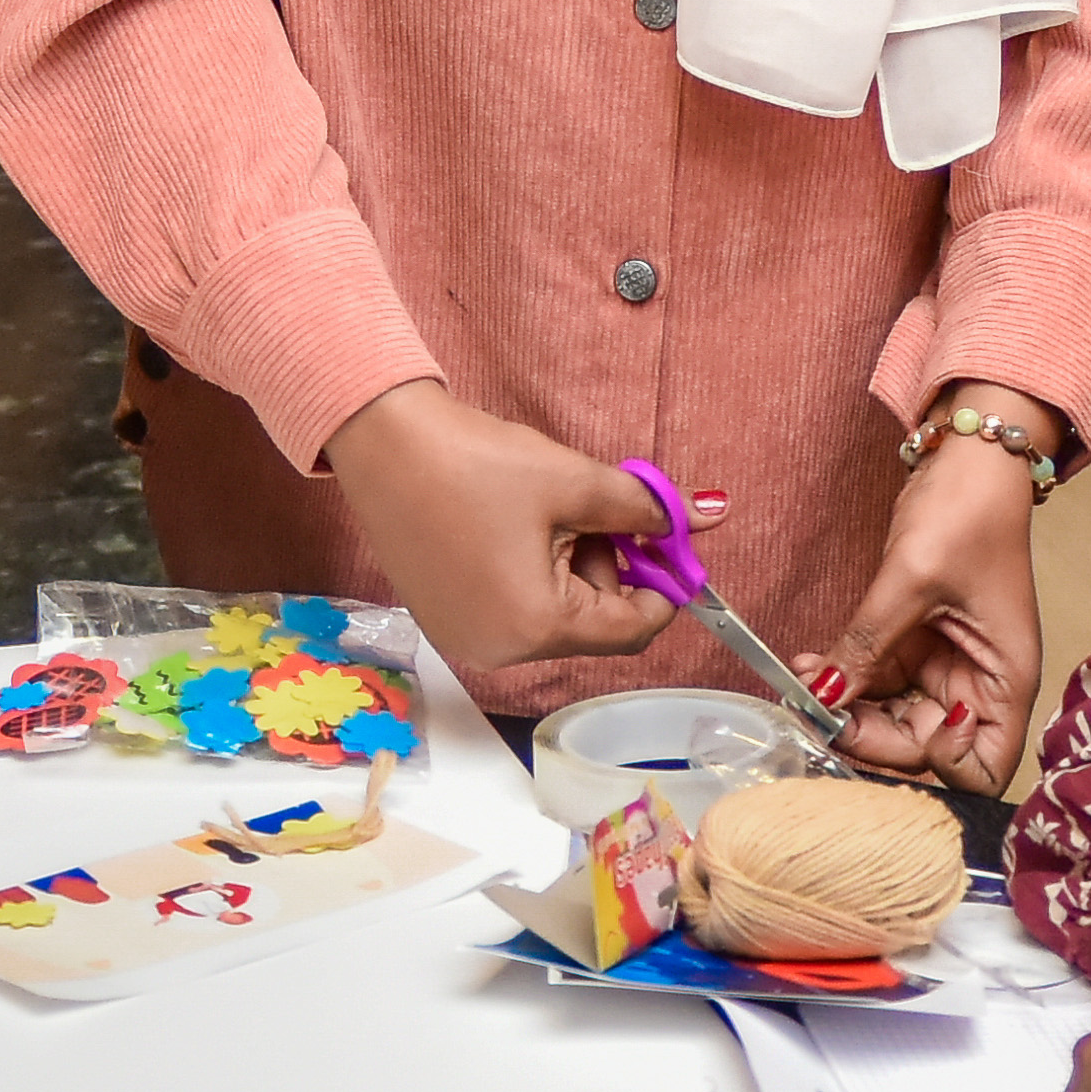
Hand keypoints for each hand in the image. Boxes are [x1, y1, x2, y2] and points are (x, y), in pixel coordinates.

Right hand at [319, 380, 682, 683]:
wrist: (382, 441)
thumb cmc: (473, 462)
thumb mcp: (573, 481)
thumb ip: (645, 508)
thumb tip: (708, 514)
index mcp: (536, 627)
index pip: (633, 629)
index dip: (662, 582)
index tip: (667, 539)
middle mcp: (500, 650)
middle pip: (592, 623)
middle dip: (606, 566)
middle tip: (589, 506)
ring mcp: (466, 640)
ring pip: (554, 615)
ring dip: (568, 567)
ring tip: (541, 510)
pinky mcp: (444, 621)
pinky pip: (513, 609)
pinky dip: (531, 573)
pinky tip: (509, 525)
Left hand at [828, 400, 1050, 793]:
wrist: (968, 457)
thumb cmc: (969, 511)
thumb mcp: (913, 578)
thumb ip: (869, 643)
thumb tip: (826, 698)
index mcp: (1005, 679)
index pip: (986, 767)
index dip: (945, 766)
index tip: (902, 727)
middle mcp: (979, 684)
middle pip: (927, 749)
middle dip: (871, 738)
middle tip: (821, 713)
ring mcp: (945, 667)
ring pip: (892, 720)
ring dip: (846, 710)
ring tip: (805, 682)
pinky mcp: (916, 645)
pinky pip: (876, 682)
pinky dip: (844, 680)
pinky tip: (812, 666)